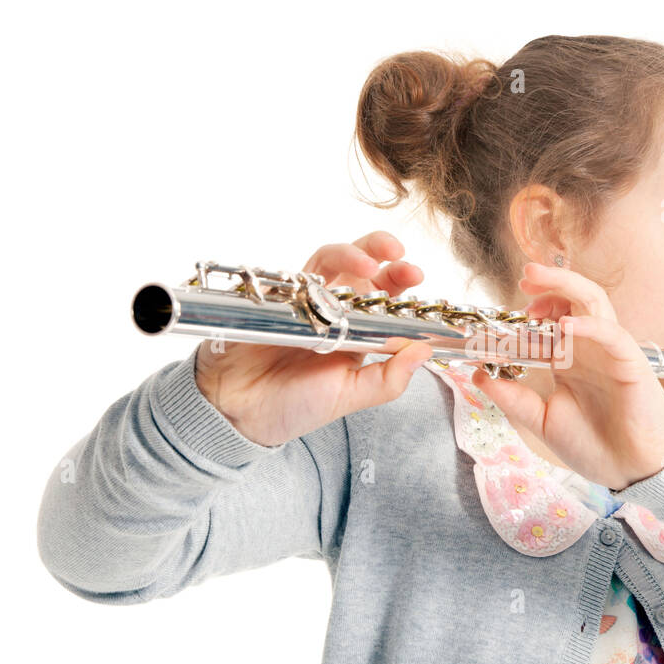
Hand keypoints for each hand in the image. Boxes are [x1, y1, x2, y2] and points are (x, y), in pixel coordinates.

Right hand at [194, 231, 434, 446]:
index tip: (418, 276)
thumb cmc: (294, 405)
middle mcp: (335, 310)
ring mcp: (306, 300)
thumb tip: (424, 352)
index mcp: (359, 331)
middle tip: (399, 255)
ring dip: (352, 253)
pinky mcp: (278, 298)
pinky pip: (297, 276)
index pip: (386, 295)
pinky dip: (314, 274)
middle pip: (362, 265)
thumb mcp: (350, 396)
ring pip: (331, 260)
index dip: (402, 281)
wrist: (238, 412)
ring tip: (368, 263)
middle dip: (383, 252)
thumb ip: (389, 379)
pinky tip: (327, 285)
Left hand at [468, 261, 663, 490]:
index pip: (544, 324)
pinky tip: (565, 326)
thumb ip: (513, 398)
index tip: (492, 322)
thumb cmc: (593, 446)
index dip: (520, 317)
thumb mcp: (542, 421)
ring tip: (537, 279)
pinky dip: (589, 324)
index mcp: (568, 360)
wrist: (629, 471)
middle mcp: (587, 349)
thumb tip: (478, 376)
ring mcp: (609, 352)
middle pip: (570, 300)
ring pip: (592, 302)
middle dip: (548, 282)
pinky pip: (612, 333)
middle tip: (524, 277)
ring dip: (565, 285)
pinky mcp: (630, 362)